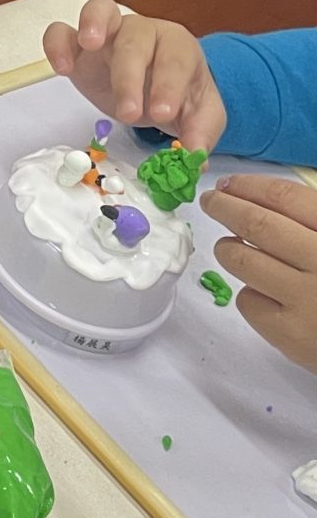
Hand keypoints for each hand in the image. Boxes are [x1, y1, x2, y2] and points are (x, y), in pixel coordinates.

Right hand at [43, 0, 226, 148]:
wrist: (156, 87)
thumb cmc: (178, 95)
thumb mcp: (200, 116)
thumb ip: (201, 133)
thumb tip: (195, 156)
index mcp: (178, 46)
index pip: (175, 59)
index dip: (169, 86)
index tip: (162, 114)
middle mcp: (144, 32)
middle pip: (136, 40)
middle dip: (130, 78)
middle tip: (129, 114)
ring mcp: (109, 33)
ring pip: (100, 11)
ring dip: (93, 23)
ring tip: (88, 45)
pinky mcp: (77, 45)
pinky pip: (61, 31)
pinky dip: (57, 44)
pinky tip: (62, 69)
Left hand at [198, 176, 316, 373]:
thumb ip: (309, 222)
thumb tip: (257, 196)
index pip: (286, 198)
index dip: (250, 187)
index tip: (229, 184)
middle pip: (257, 224)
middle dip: (225, 208)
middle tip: (211, 202)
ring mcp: (304, 298)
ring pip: (242, 261)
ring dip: (227, 248)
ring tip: (229, 247)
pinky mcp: (289, 332)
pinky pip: (248, 300)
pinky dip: (249, 292)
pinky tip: (265, 294)